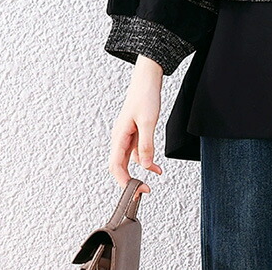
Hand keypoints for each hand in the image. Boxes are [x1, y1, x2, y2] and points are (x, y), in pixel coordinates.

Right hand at [108, 55, 164, 195]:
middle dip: (130, 180)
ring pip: (129, 159)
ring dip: (140, 170)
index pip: (115, 166)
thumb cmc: (145, 97)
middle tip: (143, 191)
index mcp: (119, 136)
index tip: (137, 190)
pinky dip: (146, 159)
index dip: (124, 181)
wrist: (148, 79)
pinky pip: (137, 151)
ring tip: (152, 181)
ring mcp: (127, 135)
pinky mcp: (135, 131)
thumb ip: (146, 145)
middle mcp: (120, 137)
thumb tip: (145, 166)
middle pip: (120, 166)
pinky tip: (156, 166)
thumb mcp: (148, 122)